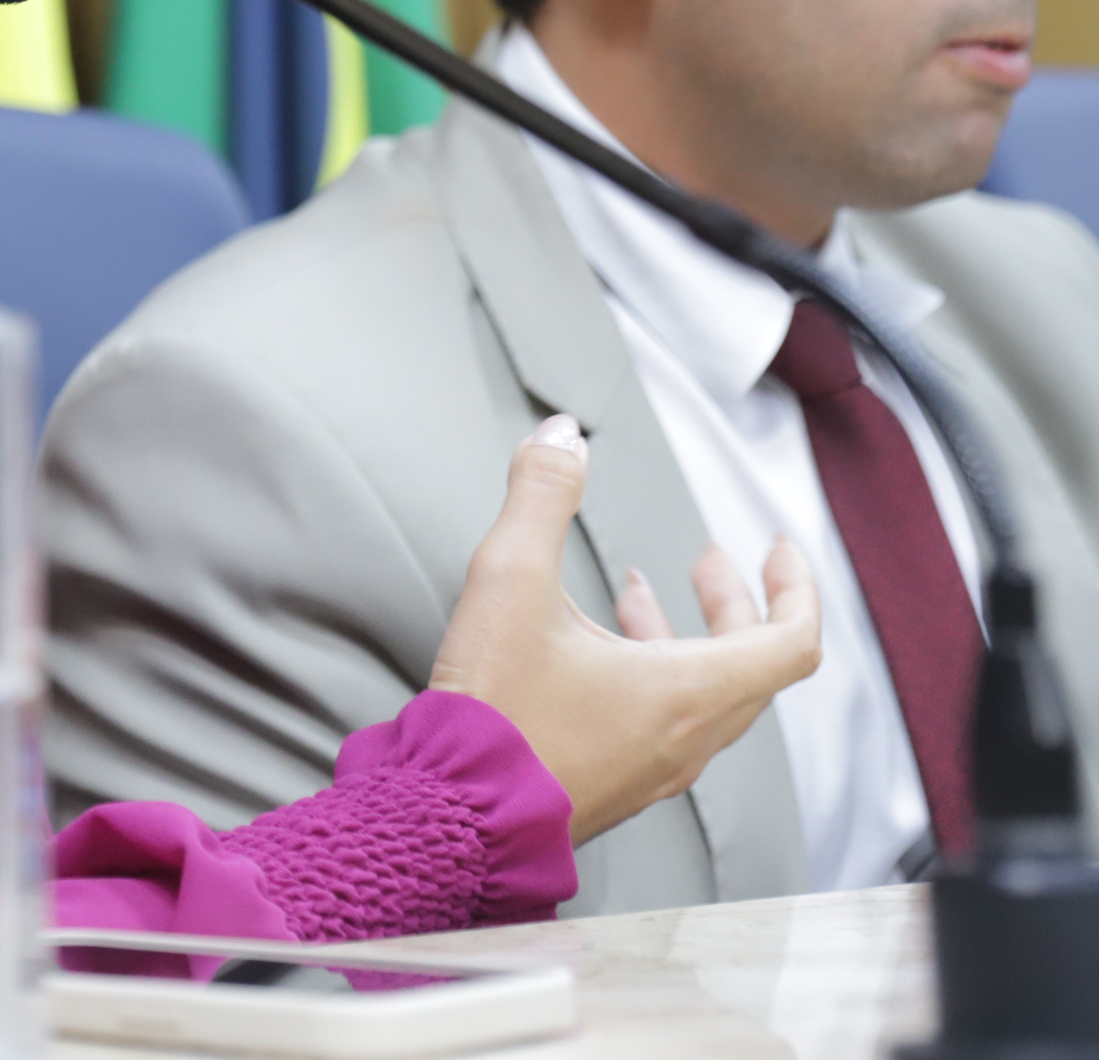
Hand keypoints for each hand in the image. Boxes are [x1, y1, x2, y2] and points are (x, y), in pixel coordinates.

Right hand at [428, 415, 821, 844]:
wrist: (453, 814)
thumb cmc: (494, 713)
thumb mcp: (509, 582)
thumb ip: (539, 498)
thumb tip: (561, 435)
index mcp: (688, 692)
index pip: (790, 641)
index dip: (794, 586)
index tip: (777, 549)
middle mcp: (687, 737)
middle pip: (750, 666)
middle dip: (733, 602)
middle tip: (707, 561)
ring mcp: (654, 767)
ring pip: (707, 696)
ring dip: (687, 636)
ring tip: (640, 593)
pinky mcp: (616, 782)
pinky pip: (667, 722)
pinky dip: (654, 672)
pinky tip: (593, 650)